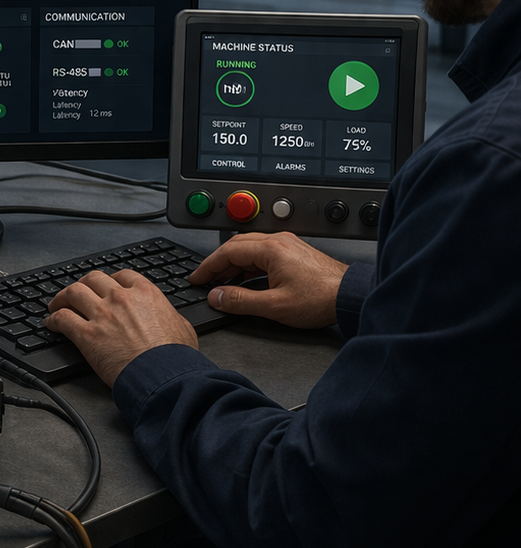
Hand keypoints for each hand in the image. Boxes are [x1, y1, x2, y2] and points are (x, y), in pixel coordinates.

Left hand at [45, 270, 197, 386]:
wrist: (163, 377)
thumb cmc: (175, 357)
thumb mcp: (182, 327)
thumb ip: (170, 315)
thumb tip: (168, 317)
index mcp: (144, 293)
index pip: (121, 275)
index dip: (110, 279)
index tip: (104, 286)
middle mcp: (120, 298)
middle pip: (93, 279)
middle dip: (83, 284)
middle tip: (78, 293)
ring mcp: (102, 314)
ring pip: (73, 293)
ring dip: (62, 298)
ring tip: (57, 305)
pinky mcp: (87, 334)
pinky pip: (62, 319)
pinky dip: (53, 320)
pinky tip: (51, 324)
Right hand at [187, 232, 348, 328]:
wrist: (352, 297)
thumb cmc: (322, 299)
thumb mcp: (274, 306)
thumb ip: (241, 301)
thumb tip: (217, 296)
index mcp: (271, 249)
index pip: (227, 251)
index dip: (208, 266)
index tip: (197, 277)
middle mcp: (278, 241)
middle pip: (236, 246)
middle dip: (218, 263)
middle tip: (206, 279)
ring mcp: (288, 245)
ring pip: (250, 249)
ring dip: (233, 264)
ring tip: (224, 283)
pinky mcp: (295, 253)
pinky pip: (263, 253)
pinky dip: (248, 265)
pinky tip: (247, 280)